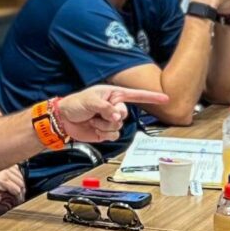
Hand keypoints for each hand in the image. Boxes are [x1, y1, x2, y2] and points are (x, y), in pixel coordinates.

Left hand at [50, 86, 170, 143]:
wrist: (64, 120)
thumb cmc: (75, 104)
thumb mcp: (91, 100)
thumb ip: (106, 108)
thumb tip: (117, 117)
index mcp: (113, 94)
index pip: (136, 95)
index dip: (151, 97)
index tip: (165, 98)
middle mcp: (114, 107)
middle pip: (125, 114)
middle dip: (113, 115)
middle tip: (100, 113)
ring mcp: (110, 120)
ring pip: (119, 127)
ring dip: (104, 125)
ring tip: (93, 120)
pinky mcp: (106, 132)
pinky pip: (114, 135)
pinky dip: (104, 133)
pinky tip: (94, 128)